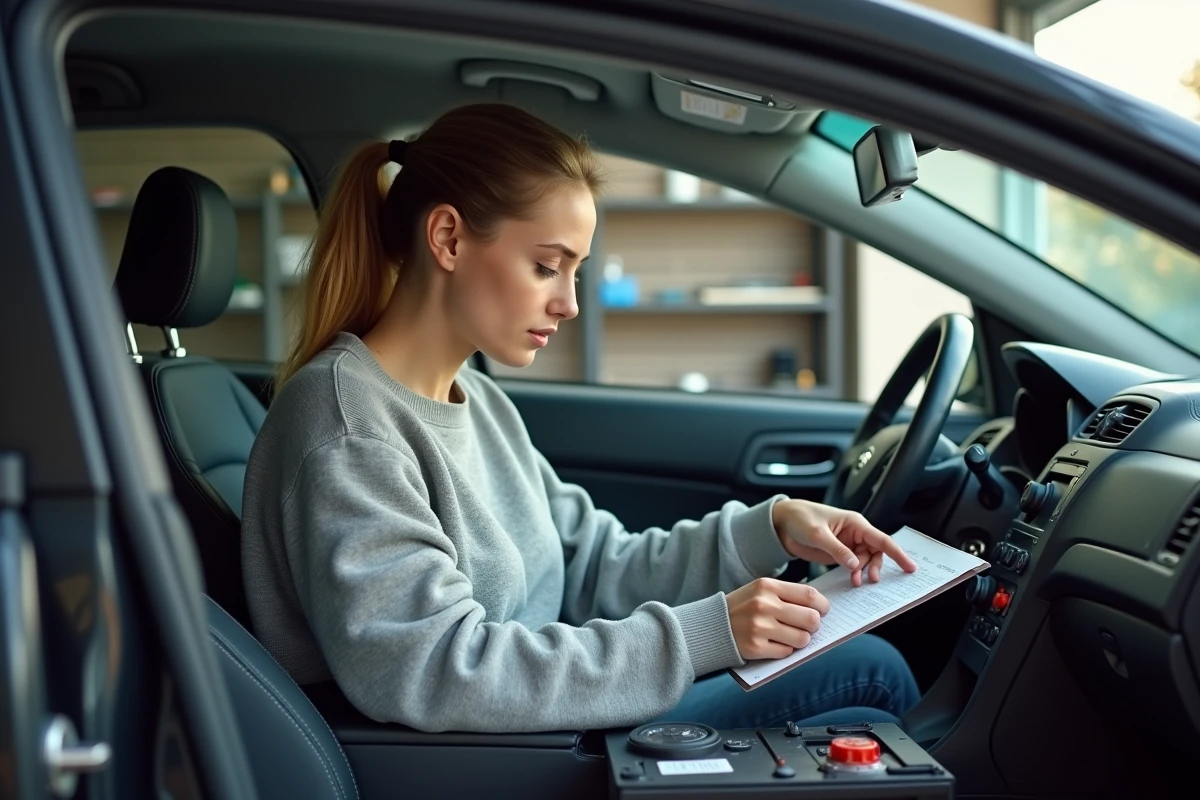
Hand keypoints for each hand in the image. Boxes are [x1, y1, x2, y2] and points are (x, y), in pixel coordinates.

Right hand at [726, 577, 830, 660]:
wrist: (711, 625)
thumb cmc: (743, 607)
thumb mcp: (760, 591)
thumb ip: (787, 595)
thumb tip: (819, 608)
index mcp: (767, 586)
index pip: (809, 595)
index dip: (823, 606)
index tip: (823, 611)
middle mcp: (763, 605)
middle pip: (811, 619)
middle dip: (814, 625)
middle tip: (808, 626)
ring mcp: (759, 627)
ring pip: (802, 638)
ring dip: (801, 640)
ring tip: (790, 636)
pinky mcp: (755, 647)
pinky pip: (787, 652)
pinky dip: (785, 649)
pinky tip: (774, 643)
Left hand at [772, 499, 917, 586]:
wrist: (782, 523)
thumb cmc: (800, 519)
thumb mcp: (818, 534)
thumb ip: (836, 549)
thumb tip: (855, 564)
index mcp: (855, 523)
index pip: (881, 539)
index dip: (898, 553)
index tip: (910, 567)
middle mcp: (855, 534)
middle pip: (876, 553)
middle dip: (875, 566)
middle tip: (869, 579)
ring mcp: (848, 544)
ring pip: (865, 561)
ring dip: (863, 572)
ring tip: (854, 581)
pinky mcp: (839, 554)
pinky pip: (854, 565)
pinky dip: (855, 573)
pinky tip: (851, 581)